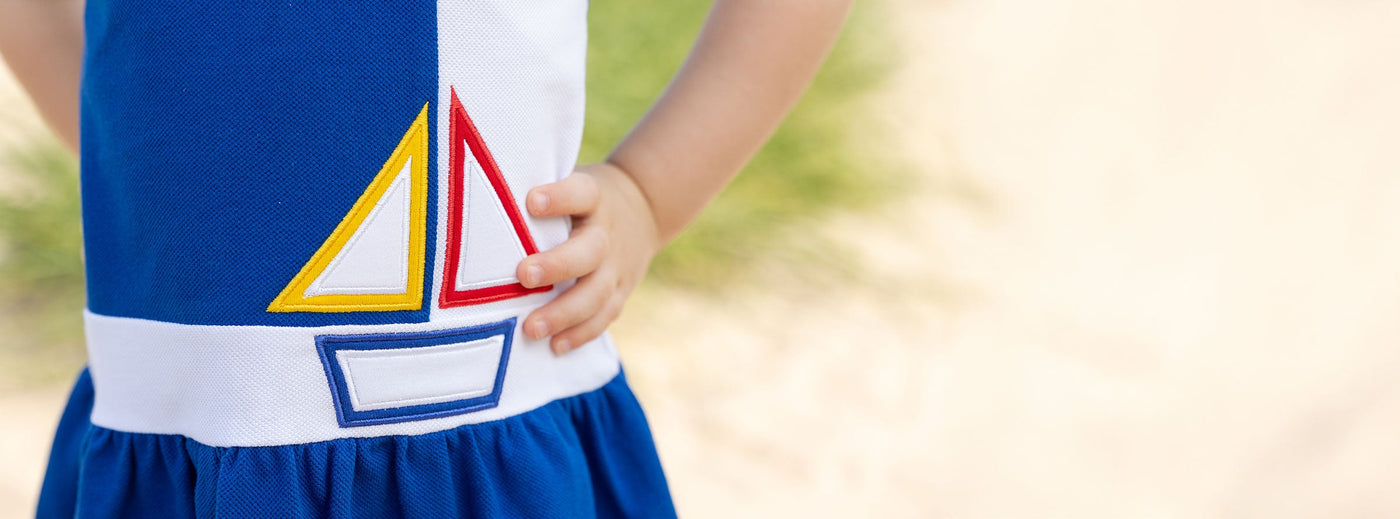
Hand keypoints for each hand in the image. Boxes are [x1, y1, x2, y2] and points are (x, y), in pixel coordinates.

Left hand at [517, 162, 660, 354]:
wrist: (644, 209)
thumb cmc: (582, 200)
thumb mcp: (571, 181)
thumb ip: (536, 195)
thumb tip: (476, 205)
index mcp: (595, 198)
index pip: (580, 193)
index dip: (559, 197)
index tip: (531, 201)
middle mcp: (608, 234)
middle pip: (589, 251)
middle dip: (558, 265)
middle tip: (524, 275)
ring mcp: (617, 267)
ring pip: (597, 293)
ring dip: (564, 313)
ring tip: (531, 329)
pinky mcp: (620, 292)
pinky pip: (604, 317)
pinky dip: (581, 334)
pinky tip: (555, 346)